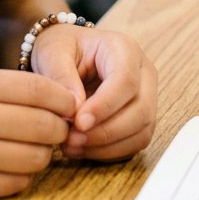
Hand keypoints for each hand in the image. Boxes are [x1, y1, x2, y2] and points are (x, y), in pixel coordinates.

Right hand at [0, 67, 75, 199]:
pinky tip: (9, 164)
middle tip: (54, 129)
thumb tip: (59, 102)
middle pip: (44, 126)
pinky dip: (22, 175)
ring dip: (41, 154)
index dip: (63, 99)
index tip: (70, 104)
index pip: (38, 90)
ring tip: (29, 146)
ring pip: (36, 158)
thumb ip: (4, 89)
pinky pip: (18, 183)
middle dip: (58, 129)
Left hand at [30, 24, 156, 160]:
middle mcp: (143, 73)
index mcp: (124, 49)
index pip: (125, 81)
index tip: (78, 123)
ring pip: (141, 131)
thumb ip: (61, 76)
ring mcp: (146, 97)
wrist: (65, 54)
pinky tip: (83, 149)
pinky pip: (135, 142)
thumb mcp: (52, 52)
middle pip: (140, 110)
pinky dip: (110, 151)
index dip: (105, 106)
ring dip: (108, 146)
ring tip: (73, 146)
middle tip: (72, 140)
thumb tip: (76, 110)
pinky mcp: (141, 118)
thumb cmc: (61, 47)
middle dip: (106, 132)